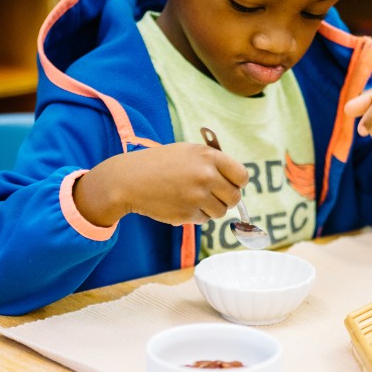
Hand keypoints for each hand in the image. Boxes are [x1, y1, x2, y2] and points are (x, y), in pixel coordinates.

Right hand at [73, 142, 247, 226]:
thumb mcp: (188, 152)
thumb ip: (212, 162)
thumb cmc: (160, 164)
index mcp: (208, 157)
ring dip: (210, 209)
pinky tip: (180, 203)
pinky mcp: (187, 214)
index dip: (238, 183)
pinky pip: (203, 220)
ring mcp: (196, 196)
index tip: (232, 185)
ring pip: (220, 212)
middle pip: (234, 197)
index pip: (242, 176)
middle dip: (226, 199)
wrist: (129, 179)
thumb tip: (237, 181)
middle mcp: (205, 176)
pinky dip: (195, 215)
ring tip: (192, 198)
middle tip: (214, 196)